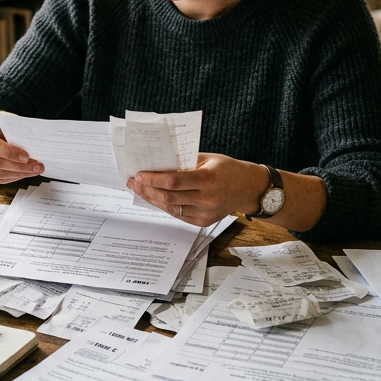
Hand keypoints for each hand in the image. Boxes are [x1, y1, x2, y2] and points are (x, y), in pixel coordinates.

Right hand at [0, 110, 43, 183]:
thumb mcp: (4, 120)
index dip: (10, 152)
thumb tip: (36, 148)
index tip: (27, 156)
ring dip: (18, 174)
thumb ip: (15, 132)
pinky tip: (23, 174)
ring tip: (34, 171)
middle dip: (20, 167)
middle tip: (38, 166)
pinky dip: (11, 178)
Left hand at [128, 153, 266, 226]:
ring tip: (139, 190)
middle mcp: (208, 199)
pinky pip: (179, 215)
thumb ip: (184, 162)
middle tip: (133, 182)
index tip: (139, 175)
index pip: (174, 181)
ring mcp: (206, 213)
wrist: (248, 189)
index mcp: (208, 179)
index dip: (154, 179)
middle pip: (169, 197)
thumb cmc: (227, 169)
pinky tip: (154, 198)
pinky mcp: (204, 222)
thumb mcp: (208, 158)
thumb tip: (158, 163)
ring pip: (171, 208)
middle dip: (147, 190)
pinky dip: (165, 206)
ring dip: (152, 199)